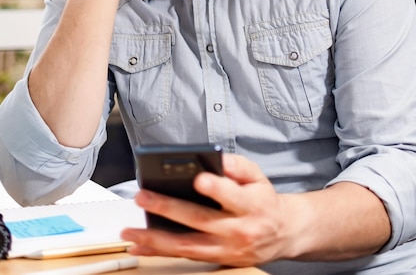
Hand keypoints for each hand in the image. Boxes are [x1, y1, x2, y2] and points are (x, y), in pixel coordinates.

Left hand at [121, 154, 289, 266]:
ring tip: (131, 229)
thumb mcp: (258, 176)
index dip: (216, 188)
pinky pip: (185, 256)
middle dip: (168, 208)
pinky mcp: (216, 260)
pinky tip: (140, 245)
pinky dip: (160, 252)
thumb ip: (239, 166)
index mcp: (252, 205)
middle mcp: (238, 230)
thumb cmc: (263, 199)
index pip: (232, 196)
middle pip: (200, 220)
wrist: (282, 233)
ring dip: (156, 238)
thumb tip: (218, 159)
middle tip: (143, 196)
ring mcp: (226, 249)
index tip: (198, 179)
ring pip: (188, 245)